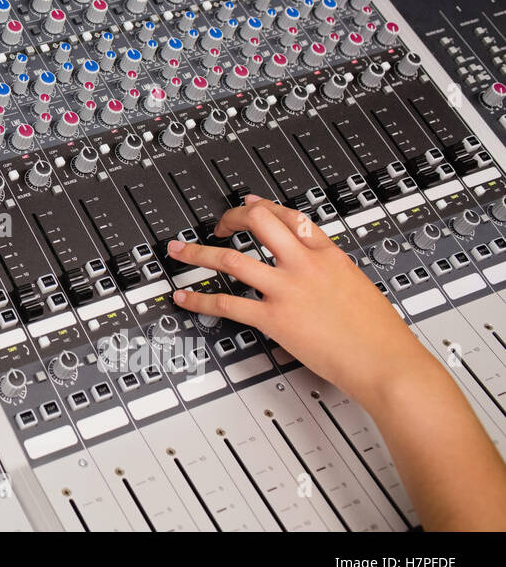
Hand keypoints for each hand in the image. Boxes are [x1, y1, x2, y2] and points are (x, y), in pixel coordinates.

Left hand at [166, 195, 437, 405]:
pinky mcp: (275, 319)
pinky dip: (200, 301)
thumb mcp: (358, 285)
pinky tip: (185, 298)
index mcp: (329, 254)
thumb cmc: (380, 333)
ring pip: (231, 260)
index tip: (249, 204)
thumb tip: (315, 270)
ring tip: (179, 251)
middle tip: (216, 224)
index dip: (263, 206)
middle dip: (230, 218)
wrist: (387, 362)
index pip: (290, 215)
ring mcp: (287, 290)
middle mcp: (304, 265)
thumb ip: (331, 272)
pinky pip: (226, 306)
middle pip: (258, 223)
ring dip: (198, 253)